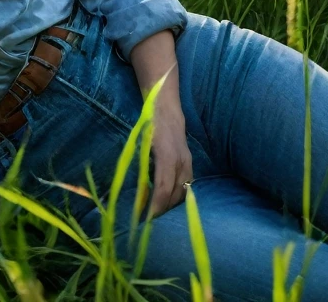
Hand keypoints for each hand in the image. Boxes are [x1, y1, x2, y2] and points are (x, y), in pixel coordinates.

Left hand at [146, 100, 192, 218]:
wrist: (165, 108)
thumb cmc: (148, 124)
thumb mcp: (141, 144)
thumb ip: (141, 165)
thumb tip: (138, 191)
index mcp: (167, 157)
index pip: (163, 189)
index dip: (156, 206)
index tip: (146, 218)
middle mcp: (181, 161)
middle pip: (175, 194)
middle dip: (163, 209)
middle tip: (148, 219)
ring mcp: (187, 162)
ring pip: (183, 191)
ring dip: (171, 204)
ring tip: (157, 212)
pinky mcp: (189, 162)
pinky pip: (186, 185)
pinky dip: (177, 195)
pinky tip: (167, 199)